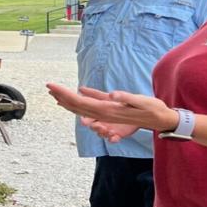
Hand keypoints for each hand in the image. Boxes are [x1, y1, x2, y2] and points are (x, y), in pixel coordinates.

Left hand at [46, 84, 176, 141]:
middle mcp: (103, 113)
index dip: (65, 94)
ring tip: (54, 92)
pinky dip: (79, 101)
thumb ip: (126, 98)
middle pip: (76, 105)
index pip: (80, 101)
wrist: (159, 119)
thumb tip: (112, 95)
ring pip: (81, 107)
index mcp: (107, 109)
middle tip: (47, 86)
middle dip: (61, 96)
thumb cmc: (151, 109)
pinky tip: (74, 95)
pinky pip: (90, 106)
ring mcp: (106, 113)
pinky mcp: (110, 110)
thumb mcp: (141, 102)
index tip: (52, 87)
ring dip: (67, 100)